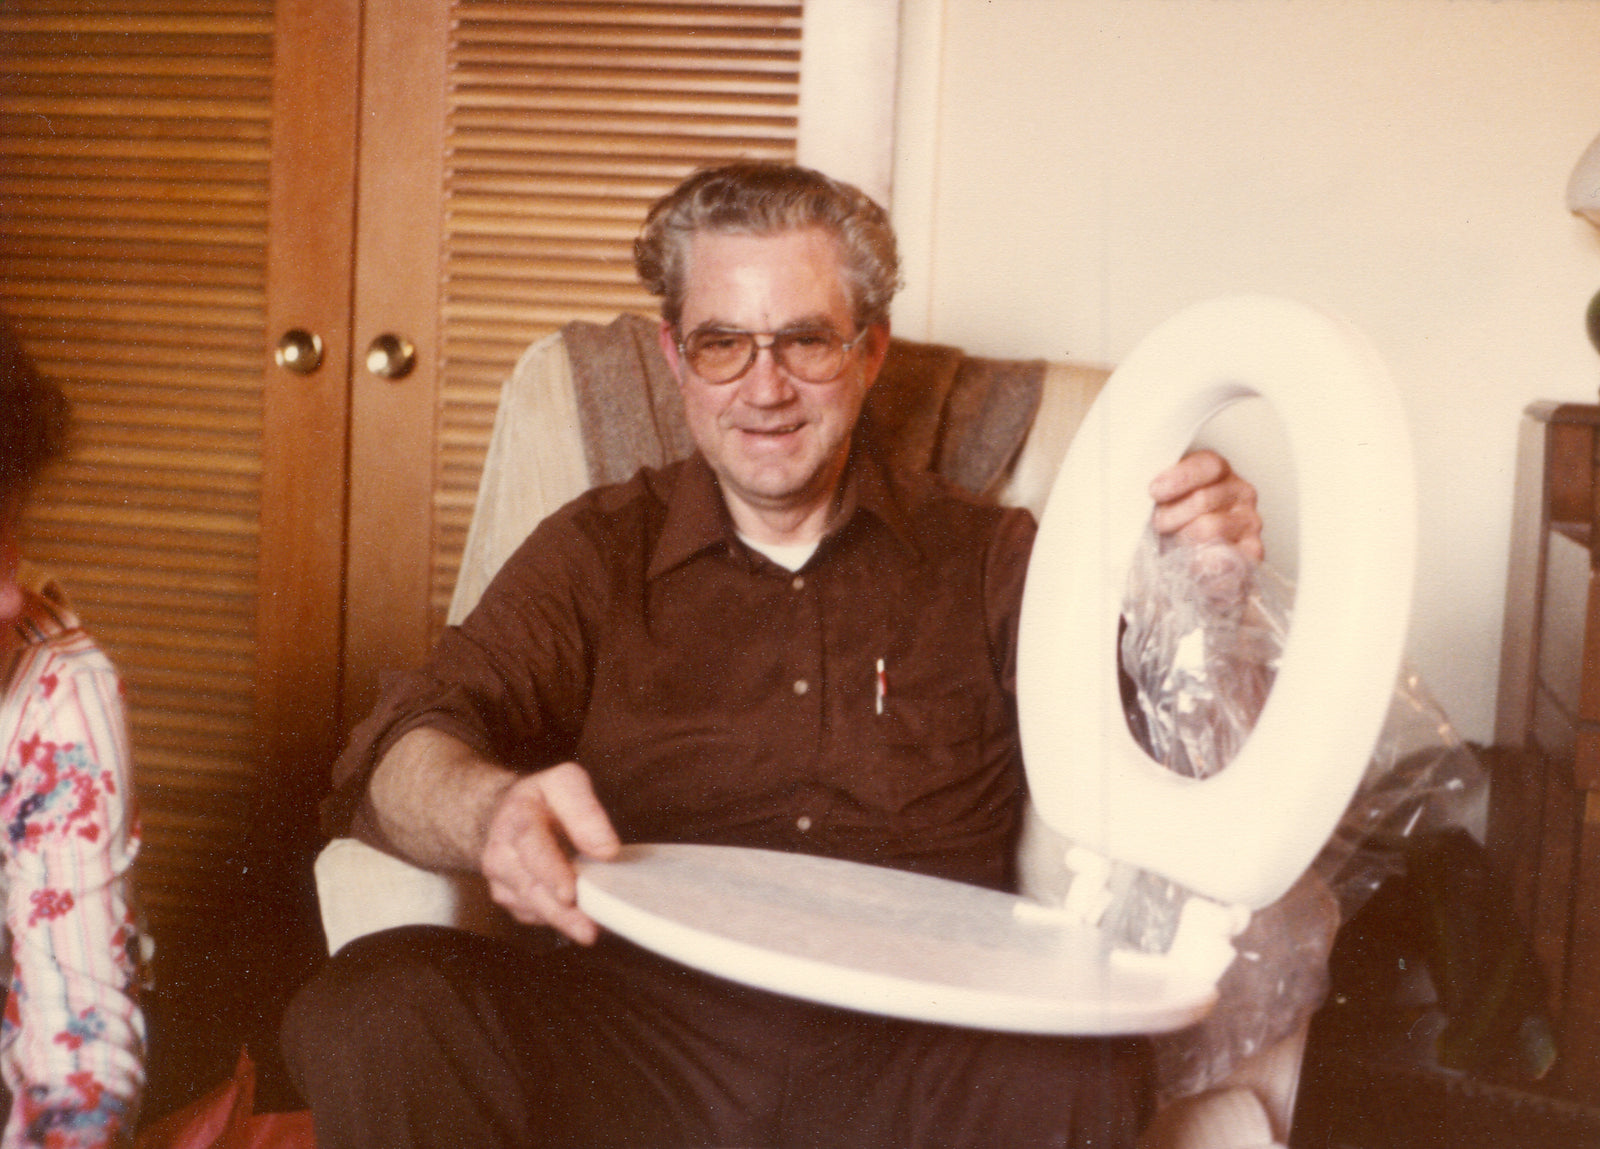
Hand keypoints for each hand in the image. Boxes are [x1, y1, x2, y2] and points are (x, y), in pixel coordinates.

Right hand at [480, 761, 620, 944]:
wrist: (505, 815)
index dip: (551, 872)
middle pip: (531, 888)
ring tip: (592, 928)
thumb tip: (606, 850)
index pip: (532, 846)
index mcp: (517, 817)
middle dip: (560, 912)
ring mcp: (501, 880)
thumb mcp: (565, 783)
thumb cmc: (543, 800)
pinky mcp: (510, 900)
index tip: (569, 893)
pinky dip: (559, 921)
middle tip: (588, 930)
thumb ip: (585, 810)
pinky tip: (581, 920)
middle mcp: (501, 852)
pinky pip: (535, 916)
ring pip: (533, 908)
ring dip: (563, 921)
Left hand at [1148, 450, 1263, 562]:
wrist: (1188, 563)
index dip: (1180, 477)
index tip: (1154, 491)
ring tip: (1172, 544)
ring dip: (1181, 540)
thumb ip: (1159, 490)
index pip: (1209, 465)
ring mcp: (1249, 521)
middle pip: (1203, 499)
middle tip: (1158, 525)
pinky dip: (1200, 563)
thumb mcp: (1162, 500)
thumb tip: (1145, 491)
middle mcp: (1240, 492)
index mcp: (1219, 472)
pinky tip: (1189, 564)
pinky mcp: (1253, 550)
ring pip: (1210, 528)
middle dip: (1171, 515)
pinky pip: (1225, 556)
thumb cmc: (1173, 524)